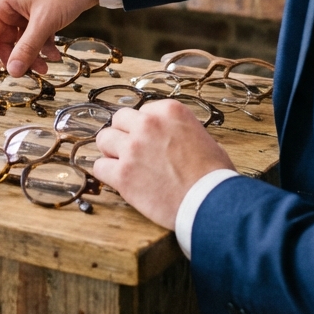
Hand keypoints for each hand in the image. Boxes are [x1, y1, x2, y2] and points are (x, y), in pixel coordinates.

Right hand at [0, 0, 98, 75]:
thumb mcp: (44, 21)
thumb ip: (27, 48)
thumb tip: (13, 72)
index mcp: (3, 2)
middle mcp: (11, 6)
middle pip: (5, 41)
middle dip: (17, 58)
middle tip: (29, 75)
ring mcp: (26, 10)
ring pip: (22, 41)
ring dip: (32, 56)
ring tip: (46, 68)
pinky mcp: (41, 14)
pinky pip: (36, 37)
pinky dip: (44, 47)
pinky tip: (55, 56)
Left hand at [93, 100, 234, 228]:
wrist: (210, 202)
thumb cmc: (213, 175)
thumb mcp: (202, 138)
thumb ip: (180, 131)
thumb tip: (173, 138)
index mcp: (169, 111)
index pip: (142, 111)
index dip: (144, 128)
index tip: (150, 141)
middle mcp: (148, 124)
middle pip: (119, 120)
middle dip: (124, 134)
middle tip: (132, 151)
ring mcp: (133, 148)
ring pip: (104, 139)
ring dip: (112, 152)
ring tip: (125, 166)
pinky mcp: (123, 174)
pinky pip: (99, 167)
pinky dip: (107, 174)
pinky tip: (120, 181)